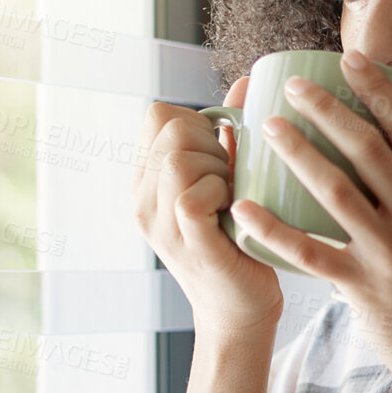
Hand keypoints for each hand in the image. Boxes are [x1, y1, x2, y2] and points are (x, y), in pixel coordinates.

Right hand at [131, 76, 283, 337]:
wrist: (243, 311)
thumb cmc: (242, 242)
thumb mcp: (231, 180)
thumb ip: (231, 135)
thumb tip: (248, 81)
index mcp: (149, 178)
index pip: (158, 114)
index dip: (198, 119)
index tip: (222, 151)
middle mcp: (143, 199)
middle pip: (169, 127)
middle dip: (212, 141)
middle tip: (231, 177)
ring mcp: (160, 224)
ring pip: (178, 158)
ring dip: (219, 167)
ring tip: (233, 195)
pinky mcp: (187, 243)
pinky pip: (191, 195)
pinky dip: (220, 193)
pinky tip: (235, 210)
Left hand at [230, 51, 391, 392]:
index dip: (379, 91)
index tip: (351, 58)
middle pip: (369, 150)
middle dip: (328, 110)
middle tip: (293, 86)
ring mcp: (391, 253)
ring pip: (336, 191)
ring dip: (298, 154)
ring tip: (267, 129)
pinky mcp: (363, 288)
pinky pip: (311, 252)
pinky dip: (275, 230)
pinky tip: (246, 209)